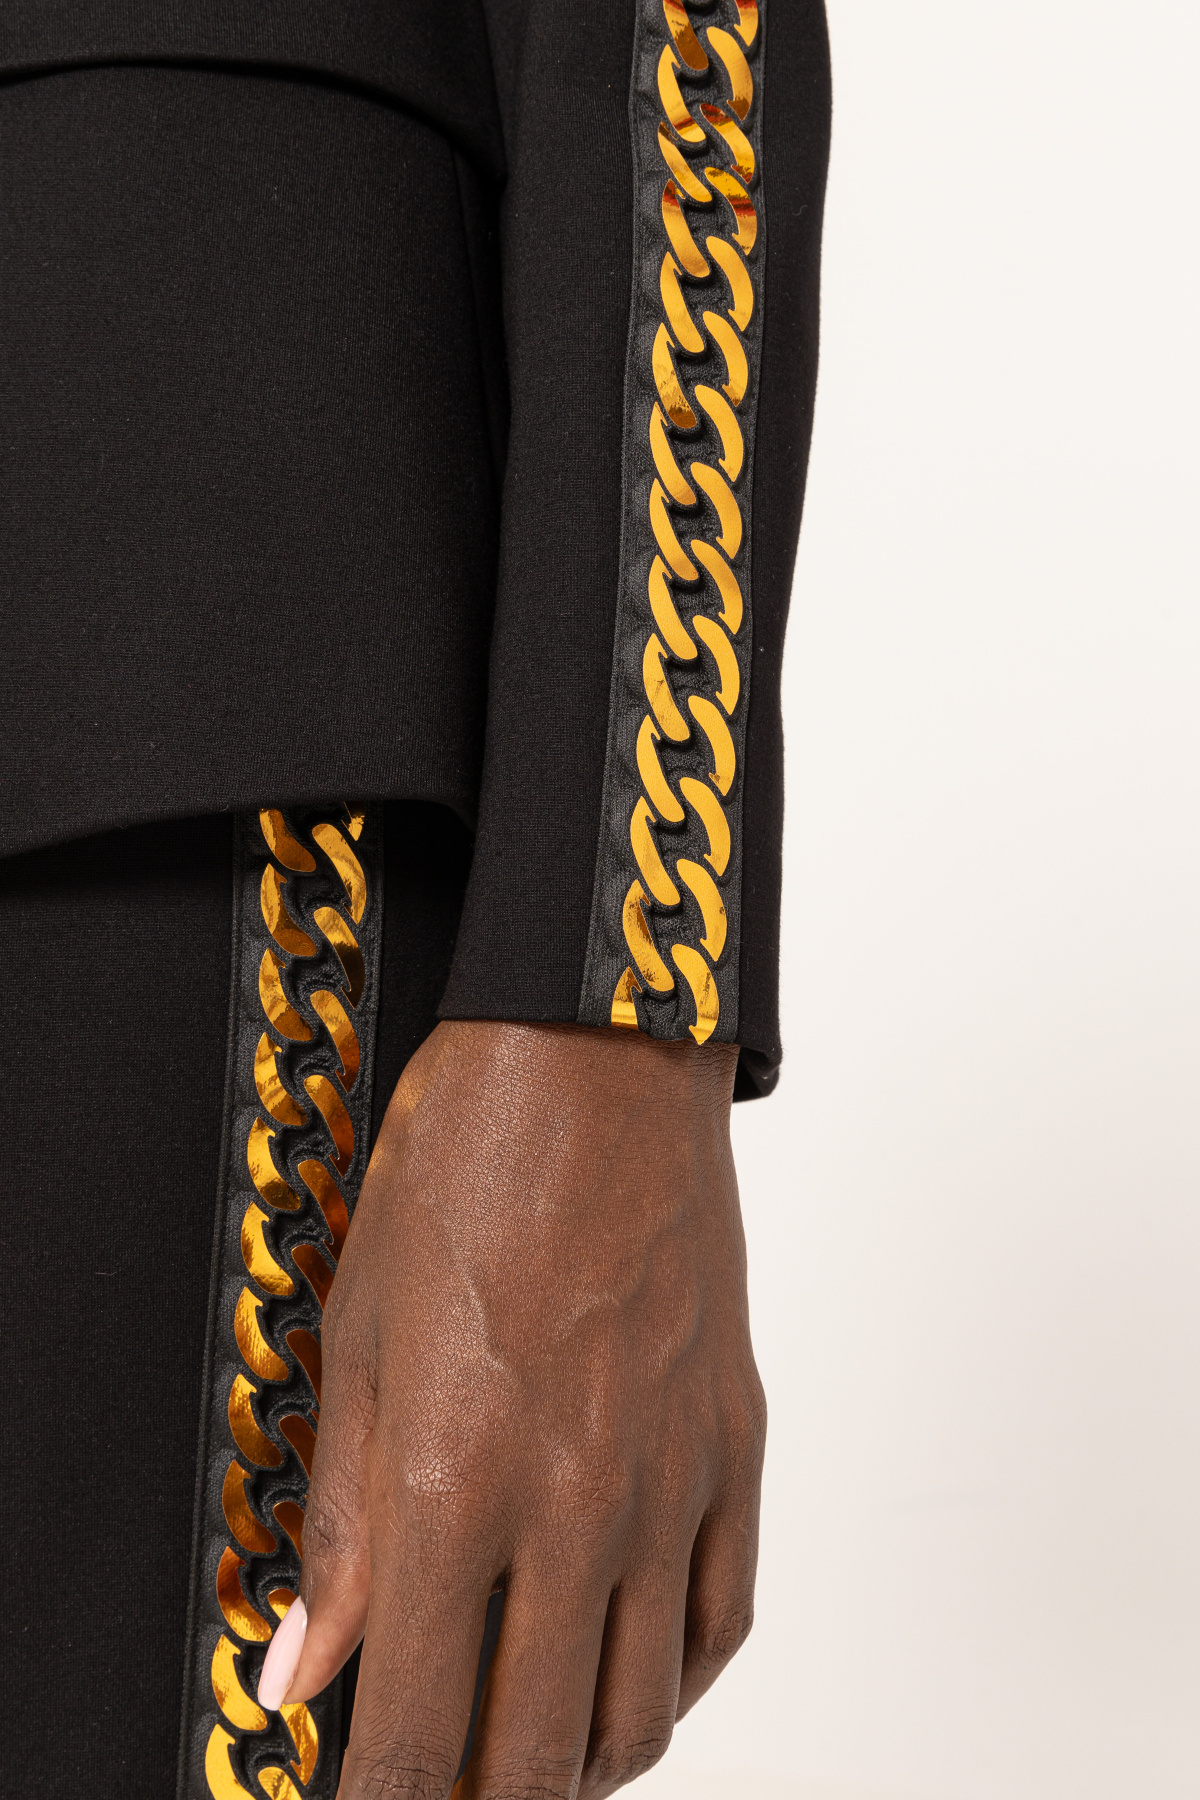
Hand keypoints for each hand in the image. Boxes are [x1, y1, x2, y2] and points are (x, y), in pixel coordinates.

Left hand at [272, 1019, 765, 1797]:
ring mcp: (671, 1480)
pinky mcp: (734, 1444)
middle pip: (537, 1756)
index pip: (412, 1730)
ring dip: (577, 1767)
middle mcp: (576, 1504)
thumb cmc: (466, 1167)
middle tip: (441, 1784)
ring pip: (641, 1712)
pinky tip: (631, 1676)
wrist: (593, 1064)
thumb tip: (302, 1668)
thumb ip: (338, 1526)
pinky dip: (674, 1686)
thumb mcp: (358, 1338)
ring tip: (525, 1752)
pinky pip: (723, 1619)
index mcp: (455, 1483)